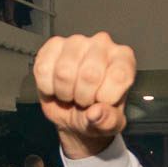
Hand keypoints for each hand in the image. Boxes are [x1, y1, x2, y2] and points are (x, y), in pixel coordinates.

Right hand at [33, 32, 135, 157]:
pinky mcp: (53, 45)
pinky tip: (56, 87)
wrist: (74, 115)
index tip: (101, 103)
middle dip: (83, 97)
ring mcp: (76, 41)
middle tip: (84, 101)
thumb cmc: (97, 114)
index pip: (118, 76)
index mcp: (124, 59)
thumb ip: (108, 120)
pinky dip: (48, 87)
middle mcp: (102, 44)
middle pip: (89, 74)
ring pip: (64, 72)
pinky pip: (43, 69)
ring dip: (64, 92)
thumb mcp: (109, 124)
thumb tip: (95, 113)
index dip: (106, 97)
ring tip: (71, 94)